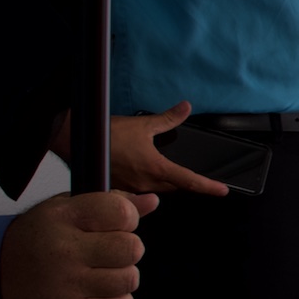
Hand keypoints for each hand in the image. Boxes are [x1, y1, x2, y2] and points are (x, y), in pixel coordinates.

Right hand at [0, 191, 156, 298]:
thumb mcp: (67, 209)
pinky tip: (99, 294)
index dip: (128, 220)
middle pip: (132, 248)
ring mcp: (66, 284)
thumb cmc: (37, 239)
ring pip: (129, 280)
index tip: (116, 225)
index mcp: (64, 217)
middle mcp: (64, 250)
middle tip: (109, 253)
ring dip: (123, 277)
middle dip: (128, 250)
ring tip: (101, 273)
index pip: (122, 213)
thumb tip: (150, 201)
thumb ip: (112, 202)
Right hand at [109, 102, 229, 197]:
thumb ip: (169, 118)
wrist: (75, 141)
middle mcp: (145, 182)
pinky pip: (140, 189)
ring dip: (164, 181)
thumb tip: (185, 108)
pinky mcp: (119, 188)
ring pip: (158, 189)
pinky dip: (146, 181)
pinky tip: (141, 170)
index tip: (222, 190)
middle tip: (194, 176)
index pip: (190, 181)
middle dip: (185, 181)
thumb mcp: (144, 124)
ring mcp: (131, 188)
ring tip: (164, 168)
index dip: (209, 186)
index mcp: (156, 168)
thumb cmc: (107, 134)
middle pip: (175, 187)